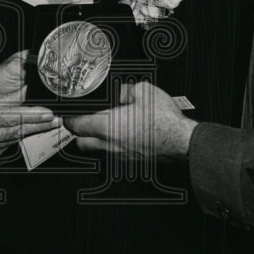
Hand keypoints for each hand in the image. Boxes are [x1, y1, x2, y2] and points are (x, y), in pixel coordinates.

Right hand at [0, 51, 59, 161]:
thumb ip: (1, 98)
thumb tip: (24, 91)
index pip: (10, 116)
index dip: (31, 115)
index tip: (47, 113)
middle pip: (16, 130)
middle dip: (38, 124)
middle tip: (56, 119)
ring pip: (13, 138)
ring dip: (31, 131)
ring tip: (48, 123)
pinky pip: (6, 146)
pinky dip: (16, 138)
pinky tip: (27, 132)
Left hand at [64, 81, 196, 160]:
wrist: (183, 142)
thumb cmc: (165, 120)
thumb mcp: (143, 91)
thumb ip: (123, 90)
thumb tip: (117, 92)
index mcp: (108, 126)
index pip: (76, 126)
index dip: (70, 118)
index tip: (70, 113)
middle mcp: (111, 145)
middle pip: (81, 144)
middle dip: (79, 132)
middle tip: (83, 121)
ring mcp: (121, 156)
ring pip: (98, 151)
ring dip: (96, 140)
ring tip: (106, 126)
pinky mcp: (132, 162)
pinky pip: (114, 155)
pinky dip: (113, 146)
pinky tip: (124, 134)